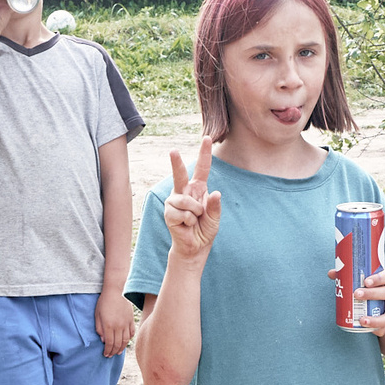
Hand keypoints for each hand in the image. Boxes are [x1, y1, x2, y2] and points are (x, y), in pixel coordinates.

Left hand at [95, 289, 135, 357]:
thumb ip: (99, 328)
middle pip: (118, 344)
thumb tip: (103, 340)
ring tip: (118, 352)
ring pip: (126, 340)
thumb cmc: (104, 301)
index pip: (109, 343)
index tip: (105, 354)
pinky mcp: (131, 320)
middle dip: (113, 352)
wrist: (117, 290)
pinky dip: (129, 339)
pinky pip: (132, 333)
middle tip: (110, 355)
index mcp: (108, 325)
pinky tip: (125, 341)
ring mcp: (126, 323)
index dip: (107, 351)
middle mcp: (118, 326)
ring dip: (122, 348)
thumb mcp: (97, 314)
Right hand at [164, 138, 222, 265]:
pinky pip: (182, 213)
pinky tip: (186, 225)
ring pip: (186, 201)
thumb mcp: (215, 218)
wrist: (195, 247)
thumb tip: (216, 193)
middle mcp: (184, 192)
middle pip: (180, 174)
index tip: (206, 138)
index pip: (202, 169)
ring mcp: (174, 201)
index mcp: (198, 189)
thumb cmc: (204, 230)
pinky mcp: (169, 212)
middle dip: (176, 163)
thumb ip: (215, 206)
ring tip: (194, 220)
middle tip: (173, 150)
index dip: (204, 154)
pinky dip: (188, 221)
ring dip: (195, 213)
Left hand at [352, 267, 384, 338]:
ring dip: (377, 319)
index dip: (379, 278)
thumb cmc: (374, 283)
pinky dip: (376, 329)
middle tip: (356, 294)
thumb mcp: (367, 276)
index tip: (366, 281)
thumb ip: (350, 274)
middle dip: (373, 294)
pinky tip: (365, 328)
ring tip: (362, 320)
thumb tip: (332, 273)